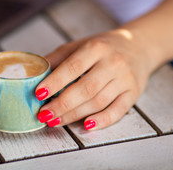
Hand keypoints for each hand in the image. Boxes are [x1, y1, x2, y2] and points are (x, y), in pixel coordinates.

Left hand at [35, 29, 153, 129]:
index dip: (55, 82)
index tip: (39, 94)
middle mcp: (113, 63)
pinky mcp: (134, 93)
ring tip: (56, 121)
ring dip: (75, 115)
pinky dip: (102, 121)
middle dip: (62, 105)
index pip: (73, 67)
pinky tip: (86, 126)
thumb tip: (34, 73)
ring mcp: (125, 79)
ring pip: (98, 102)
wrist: (138, 46)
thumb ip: (58, 58)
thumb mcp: (79, 45)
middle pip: (85, 89)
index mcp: (96, 48)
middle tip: (44, 115)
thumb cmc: (103, 47)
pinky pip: (118, 111)